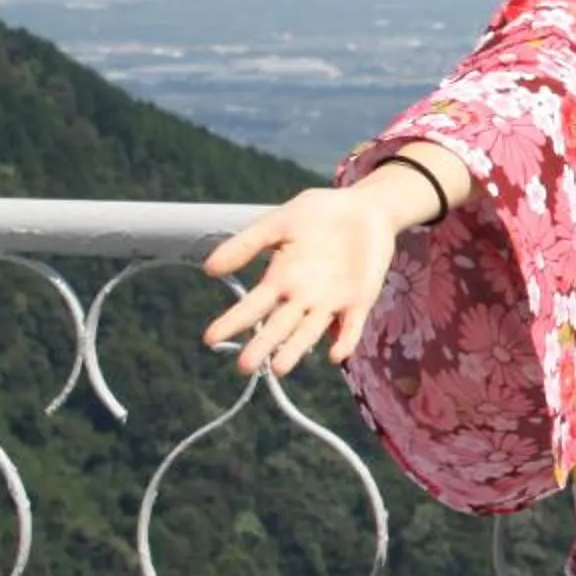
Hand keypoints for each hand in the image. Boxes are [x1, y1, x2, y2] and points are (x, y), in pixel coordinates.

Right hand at [200, 187, 405, 376]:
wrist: (366, 207)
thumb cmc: (318, 214)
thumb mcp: (278, 223)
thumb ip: (247, 244)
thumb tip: (209, 268)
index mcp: (280, 279)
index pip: (252, 306)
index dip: (233, 321)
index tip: (210, 338)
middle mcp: (302, 297)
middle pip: (278, 326)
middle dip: (262, 345)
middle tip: (244, 366)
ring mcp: (331, 302)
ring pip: (309, 332)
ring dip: (296, 350)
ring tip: (279, 368)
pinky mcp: (360, 301)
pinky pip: (351, 326)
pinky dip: (344, 340)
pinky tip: (334, 354)